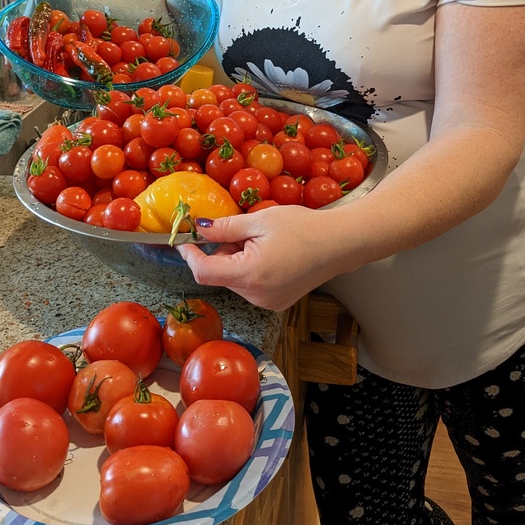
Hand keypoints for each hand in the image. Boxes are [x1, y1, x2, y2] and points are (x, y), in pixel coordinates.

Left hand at [177, 205, 353, 311]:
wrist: (339, 243)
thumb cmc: (303, 228)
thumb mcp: (259, 221)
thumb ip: (224, 228)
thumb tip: (198, 229)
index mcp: (250, 275)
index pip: (204, 272)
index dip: (190, 256)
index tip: (185, 241)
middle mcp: (256, 296)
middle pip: (221, 274)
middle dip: (223, 252)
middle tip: (243, 230)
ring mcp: (267, 303)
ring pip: (235, 279)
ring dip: (237, 260)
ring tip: (262, 241)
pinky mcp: (276, 303)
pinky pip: (250, 286)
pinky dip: (250, 269)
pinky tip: (271, 255)